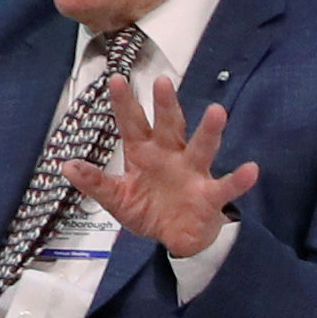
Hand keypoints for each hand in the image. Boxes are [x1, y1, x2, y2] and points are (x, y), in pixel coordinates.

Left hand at [61, 75, 257, 257]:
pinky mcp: (209, 196)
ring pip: (202, 147)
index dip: (124, 104)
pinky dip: (239, 179)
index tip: (115, 79)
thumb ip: (95, 182)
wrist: (175, 238)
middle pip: (169, 126)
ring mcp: (192, 173)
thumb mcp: (116, 198)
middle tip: (162, 81)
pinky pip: (225, 186)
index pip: (132, 124)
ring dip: (209, 131)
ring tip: (217, 112)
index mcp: (144, 154)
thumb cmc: (148, 210)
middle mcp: (170, 156)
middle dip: (166, 106)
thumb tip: (65, 165)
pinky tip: (251, 169)